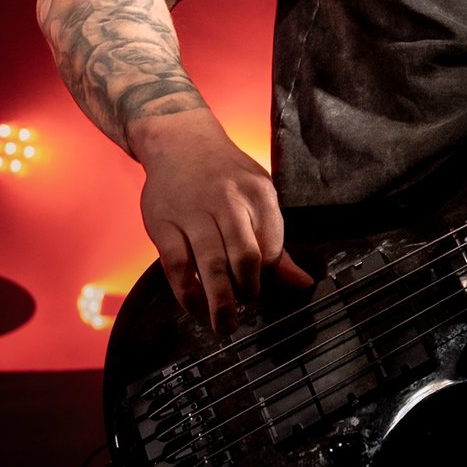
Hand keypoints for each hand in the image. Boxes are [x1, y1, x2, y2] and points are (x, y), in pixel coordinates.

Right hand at [133, 113, 311, 334]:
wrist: (179, 142)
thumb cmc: (226, 175)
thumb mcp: (259, 196)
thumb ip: (277, 242)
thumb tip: (303, 284)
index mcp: (259, 192)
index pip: (272, 245)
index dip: (270, 275)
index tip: (266, 290)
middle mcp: (227, 200)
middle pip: (245, 256)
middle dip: (250, 292)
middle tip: (248, 310)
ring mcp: (193, 212)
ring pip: (210, 264)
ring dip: (220, 301)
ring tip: (226, 324)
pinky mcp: (163, 224)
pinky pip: (177, 266)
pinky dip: (188, 293)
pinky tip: (196, 307)